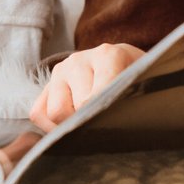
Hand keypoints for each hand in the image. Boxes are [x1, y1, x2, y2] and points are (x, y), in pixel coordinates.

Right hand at [29, 43, 143, 130]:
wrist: (124, 61)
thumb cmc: (137, 78)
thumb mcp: (145, 84)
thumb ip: (135, 98)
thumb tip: (123, 125)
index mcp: (108, 55)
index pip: (98, 96)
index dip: (105, 118)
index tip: (117, 128)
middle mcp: (79, 60)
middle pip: (78, 108)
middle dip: (91, 122)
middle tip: (107, 126)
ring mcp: (60, 70)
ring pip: (56, 113)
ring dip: (72, 124)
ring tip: (90, 123)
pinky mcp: (47, 85)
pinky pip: (38, 113)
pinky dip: (51, 126)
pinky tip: (72, 124)